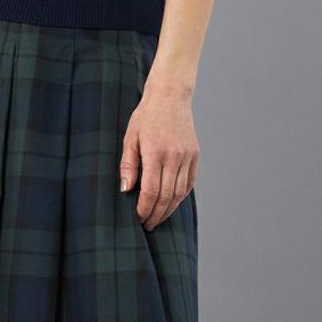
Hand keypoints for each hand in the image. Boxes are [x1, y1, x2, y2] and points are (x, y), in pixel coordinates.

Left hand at [119, 79, 198, 229]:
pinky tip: (171, 204)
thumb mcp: (130, 138)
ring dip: (168, 210)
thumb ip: (128, 165)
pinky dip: (180, 197)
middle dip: (155, 214)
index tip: (137, 217)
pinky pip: (189, 183)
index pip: (151, 191)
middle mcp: (174, 157)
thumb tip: (126, 190)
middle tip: (146, 224)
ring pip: (180, 193)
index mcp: (155, 152)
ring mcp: (187, 157)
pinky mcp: (195, 156)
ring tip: (157, 218)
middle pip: (166, 196)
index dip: (144, 208)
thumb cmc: (146, 116)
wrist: (170, 96)